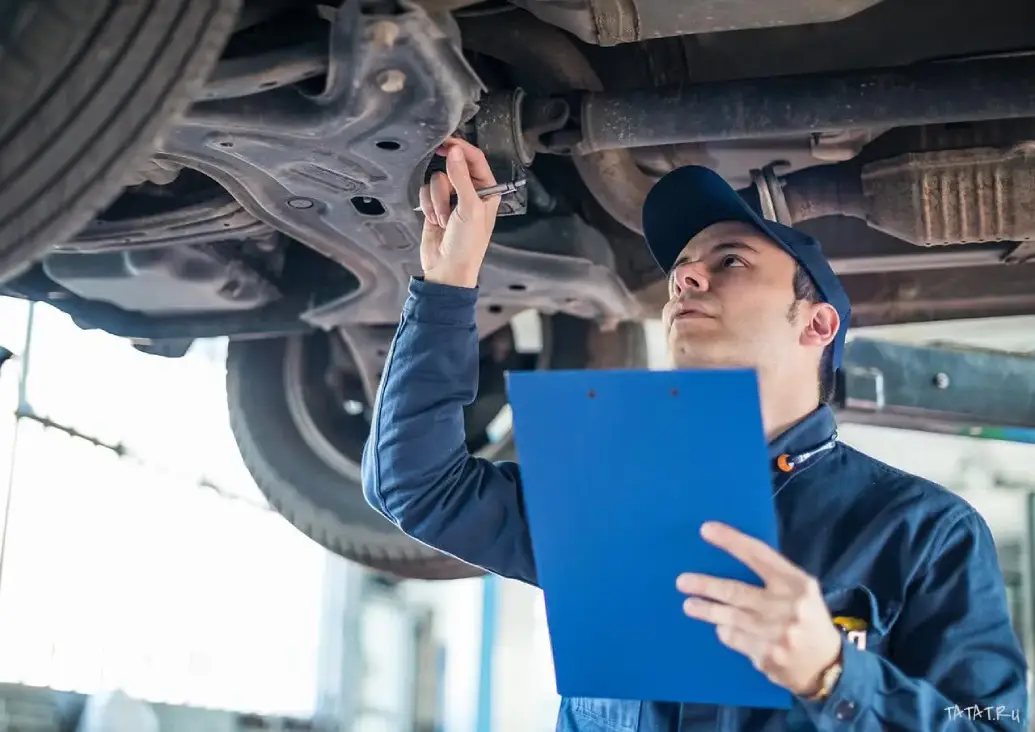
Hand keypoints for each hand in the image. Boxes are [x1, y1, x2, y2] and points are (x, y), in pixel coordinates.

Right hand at [418, 137, 500, 288]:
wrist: (448, 269)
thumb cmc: (467, 245)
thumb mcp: (469, 209)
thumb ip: (461, 178)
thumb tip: (455, 152)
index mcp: (487, 191)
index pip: (476, 160)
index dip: (462, 149)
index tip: (448, 142)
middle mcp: (470, 192)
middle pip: (453, 167)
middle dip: (447, 182)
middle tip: (445, 189)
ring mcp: (451, 199)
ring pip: (436, 180)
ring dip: (437, 200)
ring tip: (444, 219)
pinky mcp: (435, 206)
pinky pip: (425, 192)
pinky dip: (428, 206)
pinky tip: (434, 221)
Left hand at [676, 521, 842, 697]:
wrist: (828, 667)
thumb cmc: (808, 619)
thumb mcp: (802, 591)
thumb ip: (774, 577)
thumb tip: (730, 560)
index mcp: (797, 583)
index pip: (758, 555)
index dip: (731, 541)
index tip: (706, 530)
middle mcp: (786, 606)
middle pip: (735, 591)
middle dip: (705, 586)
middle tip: (682, 582)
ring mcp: (775, 633)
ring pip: (729, 617)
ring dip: (705, 610)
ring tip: (689, 605)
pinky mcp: (766, 656)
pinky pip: (734, 638)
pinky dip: (724, 631)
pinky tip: (721, 627)